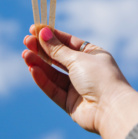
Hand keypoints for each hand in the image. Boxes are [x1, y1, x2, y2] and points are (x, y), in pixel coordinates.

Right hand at [23, 26, 137, 138]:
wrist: (112, 109)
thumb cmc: (100, 78)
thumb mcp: (77, 59)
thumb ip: (57, 49)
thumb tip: (43, 33)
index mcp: (92, 55)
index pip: (68, 42)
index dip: (51, 36)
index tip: (34, 29)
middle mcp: (85, 70)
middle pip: (58, 58)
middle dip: (42, 50)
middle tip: (26, 41)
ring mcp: (77, 87)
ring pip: (54, 74)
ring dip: (39, 64)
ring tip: (25, 55)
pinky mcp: (70, 103)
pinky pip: (53, 89)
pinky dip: (43, 79)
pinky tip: (33, 69)